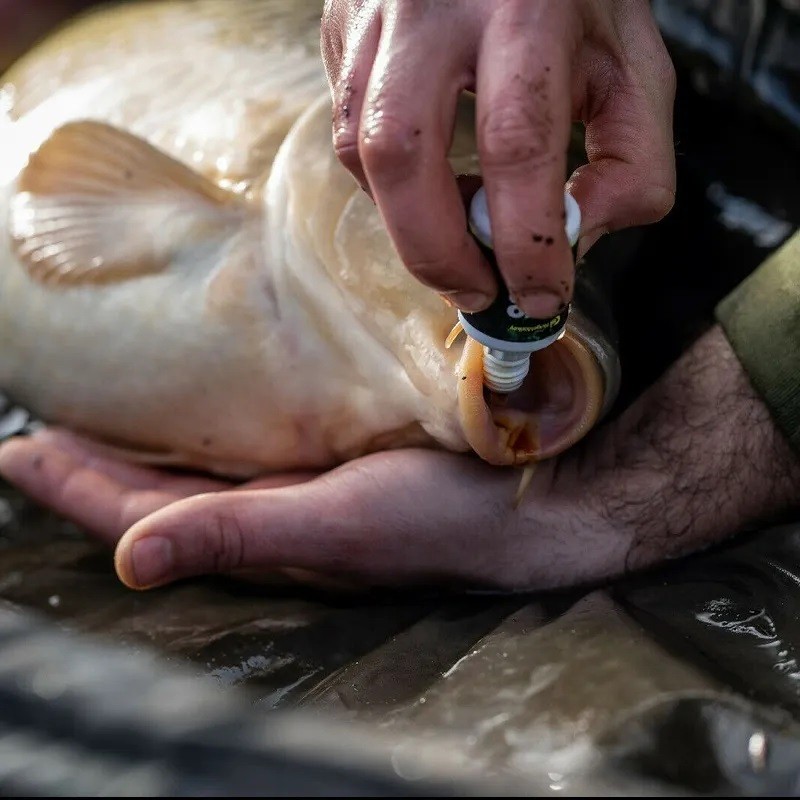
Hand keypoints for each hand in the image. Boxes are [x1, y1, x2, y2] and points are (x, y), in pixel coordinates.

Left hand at [1, 327, 796, 592]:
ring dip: (149, 441)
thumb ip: (235, 536)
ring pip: (203, 462)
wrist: (527, 495)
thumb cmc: (440, 515)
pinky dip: (213, 420)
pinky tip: (207, 398)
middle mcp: (272, 509)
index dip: (75, 486)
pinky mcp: (336, 452)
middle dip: (96, 462)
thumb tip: (129, 564)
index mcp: (262, 532)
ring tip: (107, 410)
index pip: (141, 513)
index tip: (20, 449)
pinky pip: (252, 436)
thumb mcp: (336, 525)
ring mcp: (303, 481)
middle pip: (161, 489)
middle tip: (43, 429)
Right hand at [321, 0, 675, 315]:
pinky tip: (431, 181)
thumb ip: (631, 164)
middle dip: (436, 253)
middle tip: (475, 293)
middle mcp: (433, 4)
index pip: (516, 143)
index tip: (539, 296)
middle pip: (401, 154)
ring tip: (460, 232)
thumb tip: (572, 243)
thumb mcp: (635, 68)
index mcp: (526, 5)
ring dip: (408, 220)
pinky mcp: (343, 28)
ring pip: (360, 150)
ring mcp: (373, 13)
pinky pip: (350, 130)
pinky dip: (389, 182)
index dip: (525, 242)